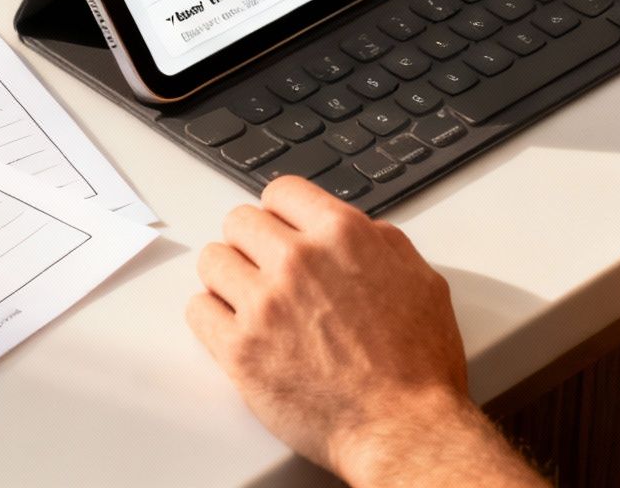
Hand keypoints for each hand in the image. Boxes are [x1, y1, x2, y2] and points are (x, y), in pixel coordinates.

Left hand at [186, 176, 544, 486]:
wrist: (404, 429)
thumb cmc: (418, 366)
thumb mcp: (422, 280)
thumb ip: (382, 243)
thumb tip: (358, 229)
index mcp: (343, 235)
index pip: (281, 191)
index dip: (281, 212)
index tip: (280, 229)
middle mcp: (298, 261)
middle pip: (239, 221)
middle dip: (251, 243)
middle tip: (263, 268)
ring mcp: (264, 304)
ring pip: (212, 261)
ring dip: (227, 277)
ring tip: (247, 300)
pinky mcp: (240, 350)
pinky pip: (197, 311)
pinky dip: (211, 318)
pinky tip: (233, 328)